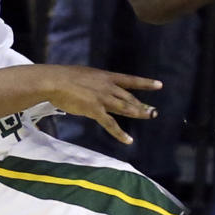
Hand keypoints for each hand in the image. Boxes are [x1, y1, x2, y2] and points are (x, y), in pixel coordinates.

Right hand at [43, 65, 162, 144]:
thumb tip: (94, 86)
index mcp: (106, 77)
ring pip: (125, 108)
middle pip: (129, 97)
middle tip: (154, 111)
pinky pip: (110, 124)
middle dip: (142, 105)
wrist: (55, 81)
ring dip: (139, 113)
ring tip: (150, 117)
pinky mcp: (95, 110)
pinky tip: (128, 140)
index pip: (130, 80)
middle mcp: (108, 87)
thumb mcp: (84, 75)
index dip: (145, 83)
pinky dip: (120, 133)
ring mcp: (103, 99)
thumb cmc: (64, 76)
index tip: (159, 85)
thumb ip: (93, 82)